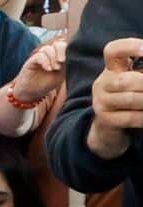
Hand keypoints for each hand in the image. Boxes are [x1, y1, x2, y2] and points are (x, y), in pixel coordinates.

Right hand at [12, 40, 66, 104]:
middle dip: (61, 50)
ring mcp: (40, 57)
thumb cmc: (46, 84)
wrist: (31, 92)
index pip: (65, 45)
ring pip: (48, 48)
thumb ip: (67, 65)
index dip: (68, 49)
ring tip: (54, 69)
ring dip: (53, 57)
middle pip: (57, 43)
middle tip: (62, 61)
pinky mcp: (31, 61)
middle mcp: (49, 54)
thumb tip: (73, 56)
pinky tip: (48, 69)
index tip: (68, 59)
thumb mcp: (61, 75)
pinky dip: (45, 61)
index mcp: (58, 56)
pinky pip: (39, 56)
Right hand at [88, 38, 142, 159]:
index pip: (113, 50)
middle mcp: (102, 84)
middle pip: (125, 80)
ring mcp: (100, 103)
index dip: (131, 47)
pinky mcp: (104, 120)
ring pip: (129, 99)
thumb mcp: (135, 79)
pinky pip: (129, 117)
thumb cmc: (129, 97)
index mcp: (112, 68)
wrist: (108, 128)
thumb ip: (142, 71)